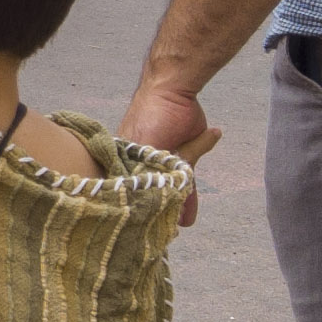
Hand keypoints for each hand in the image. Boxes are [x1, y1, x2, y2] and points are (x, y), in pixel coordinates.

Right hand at [119, 80, 216, 227]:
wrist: (175, 89)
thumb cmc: (150, 116)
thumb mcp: (145, 145)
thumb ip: (147, 171)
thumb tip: (151, 201)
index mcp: (129, 159)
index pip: (134, 188)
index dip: (140, 206)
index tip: (144, 226)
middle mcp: (146, 160)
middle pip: (155, 189)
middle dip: (161, 209)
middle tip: (165, 231)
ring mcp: (167, 158)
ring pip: (173, 186)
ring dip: (179, 205)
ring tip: (181, 226)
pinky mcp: (187, 153)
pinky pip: (190, 175)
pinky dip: (193, 193)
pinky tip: (191, 214)